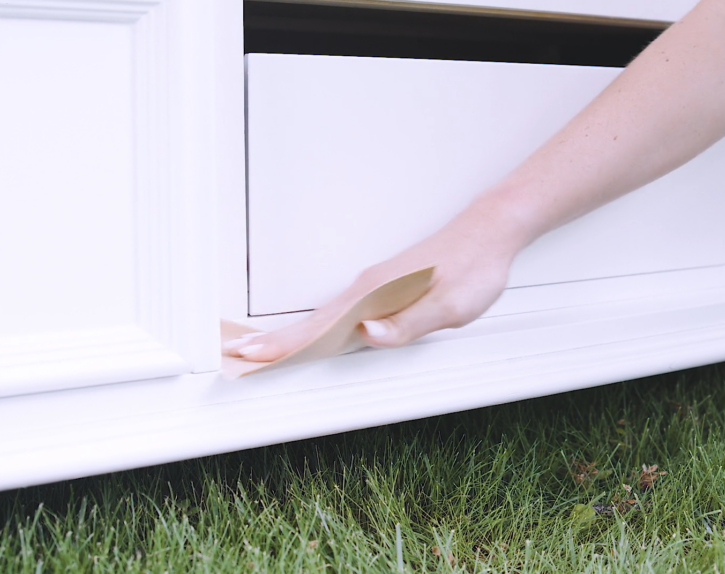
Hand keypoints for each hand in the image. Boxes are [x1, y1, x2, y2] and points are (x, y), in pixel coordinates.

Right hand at [229, 196, 531, 361]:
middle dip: (273, 341)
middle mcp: (368, 288)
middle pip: (311, 321)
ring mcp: (373, 286)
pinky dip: (317, 325)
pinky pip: (339, 310)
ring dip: (291, 334)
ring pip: (322, 315)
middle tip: (236, 356)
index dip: (285, 345)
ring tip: (261, 350)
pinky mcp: (383, 287)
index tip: (251, 356)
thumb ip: (408, 324)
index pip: (322, 326)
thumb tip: (366, 334)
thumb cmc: (472, 269)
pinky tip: (314, 335)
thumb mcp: (450, 305)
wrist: (488, 232)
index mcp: (378, 294)